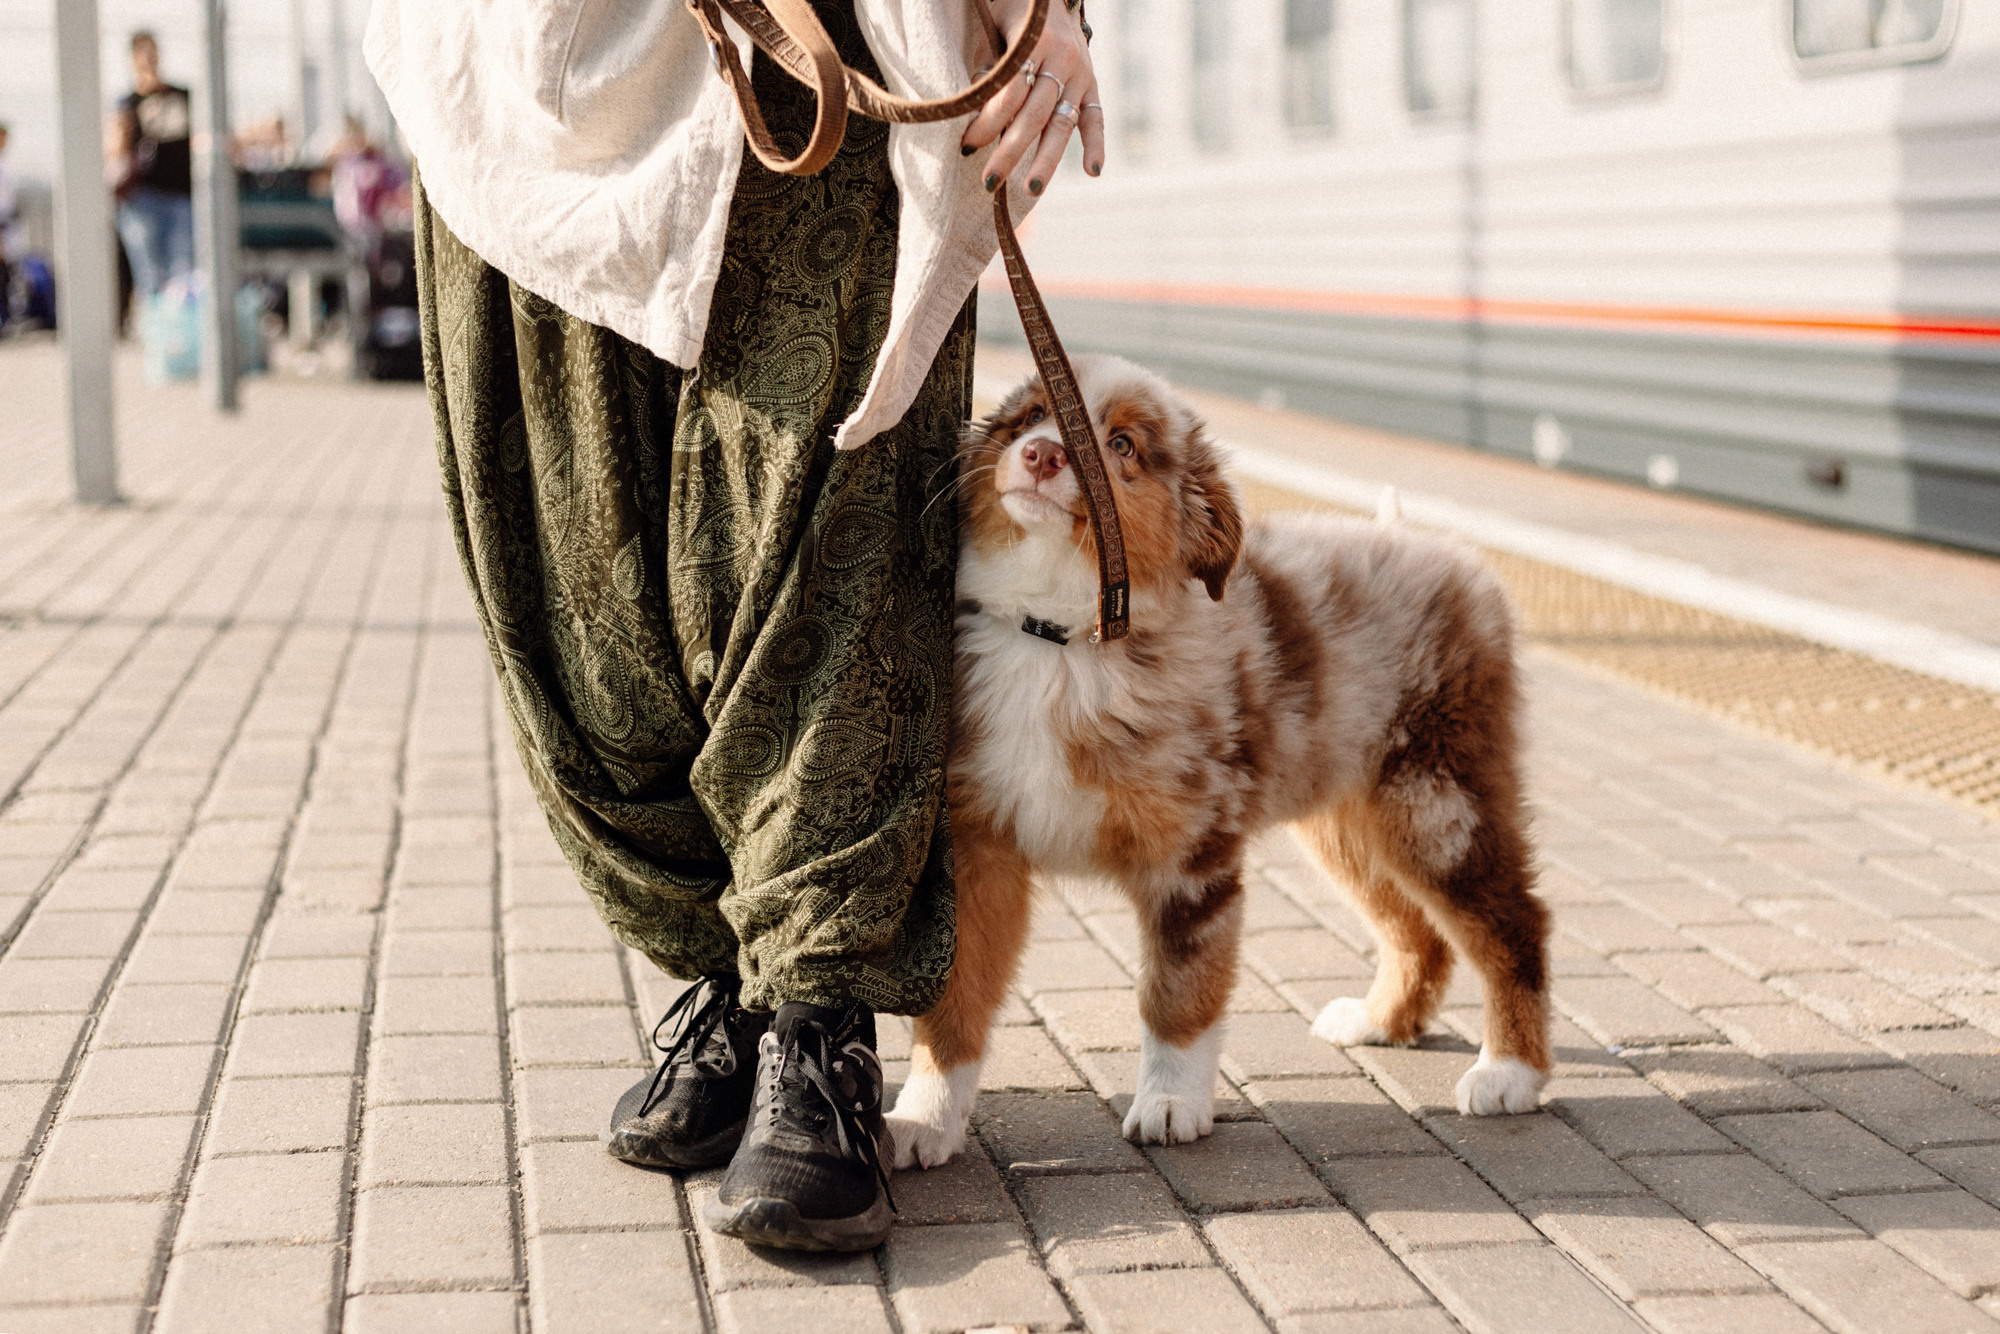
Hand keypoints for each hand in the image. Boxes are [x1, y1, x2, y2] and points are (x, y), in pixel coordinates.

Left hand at [961, 0, 1103, 195]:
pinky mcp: (1092, 83)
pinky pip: (1097, 117)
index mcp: (1035, 42)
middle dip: (1010, 150)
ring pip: (1063, 123)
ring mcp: (1081, 73)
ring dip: (1047, 160)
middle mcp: (1062, 58)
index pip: (1010, 92)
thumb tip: (973, 116)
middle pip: (1034, 114)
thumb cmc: (1013, 14)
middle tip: (990, 180)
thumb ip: (989, 71)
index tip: (967, 146)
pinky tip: (1092, 171)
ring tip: (1032, 189)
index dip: (988, 121)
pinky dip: (1097, 144)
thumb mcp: (994, 32)